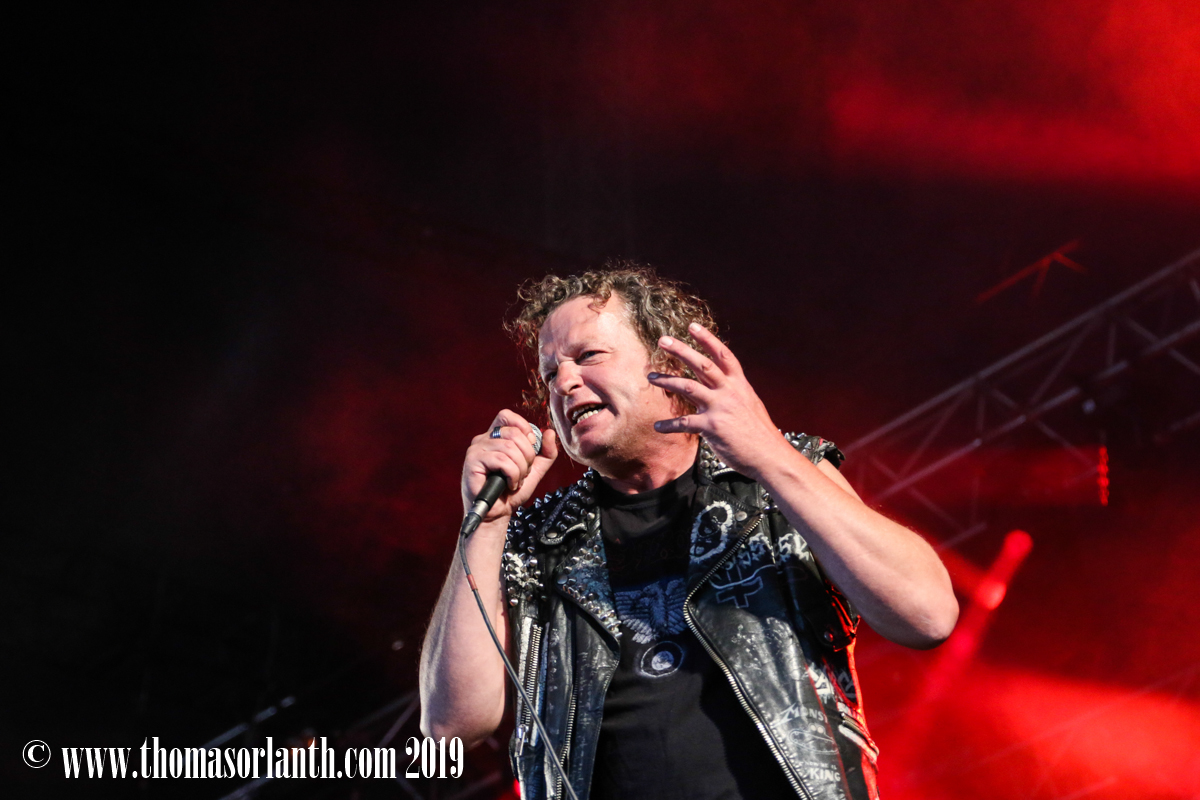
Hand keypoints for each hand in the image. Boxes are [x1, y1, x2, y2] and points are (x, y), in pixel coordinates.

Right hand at [461, 409, 558, 522]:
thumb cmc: (510, 491)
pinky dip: (512, 475)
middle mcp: (483, 439)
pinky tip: (509, 484)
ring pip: (509, 447)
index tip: (530, 447)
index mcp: (495, 437)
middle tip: (524, 472)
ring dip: (520, 468)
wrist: (498, 513)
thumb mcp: (535, 469)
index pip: (507, 416)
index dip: (523, 427)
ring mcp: (476, 449)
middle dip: (527, 455)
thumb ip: (546, 452)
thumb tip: (550, 432)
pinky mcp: (472, 461)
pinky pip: (501, 460)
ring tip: (516, 481)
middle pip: (514, 433)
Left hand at [649, 323, 791, 479]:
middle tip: (662, 340)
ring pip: (688, 386)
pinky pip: (684, 422)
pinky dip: (669, 424)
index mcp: (739, 384)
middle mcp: (729, 391)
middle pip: (702, 364)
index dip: (707, 339)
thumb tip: (718, 385)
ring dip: (666, 380)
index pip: (723, 355)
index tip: (692, 326)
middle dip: (681, 350)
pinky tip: (657, 426)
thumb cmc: (759, 433)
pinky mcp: (711, 427)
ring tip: (651, 376)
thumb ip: (733, 393)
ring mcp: (720, 408)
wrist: (769, 456)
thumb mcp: (749, 404)